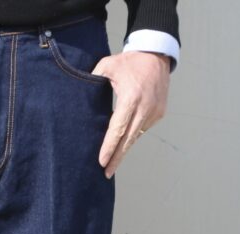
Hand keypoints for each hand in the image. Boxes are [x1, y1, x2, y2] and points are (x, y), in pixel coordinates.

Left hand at [90, 51, 170, 178]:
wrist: (157, 54)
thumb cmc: (129, 61)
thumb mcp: (107, 66)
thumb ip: (93, 81)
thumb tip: (80, 97)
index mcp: (131, 98)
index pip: (117, 128)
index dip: (109, 147)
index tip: (102, 162)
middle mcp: (145, 108)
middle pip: (128, 140)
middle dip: (117, 158)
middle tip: (106, 173)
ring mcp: (154, 112)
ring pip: (136, 136)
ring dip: (124, 148)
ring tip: (113, 162)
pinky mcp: (159, 113)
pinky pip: (143, 129)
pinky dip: (132, 135)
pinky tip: (124, 141)